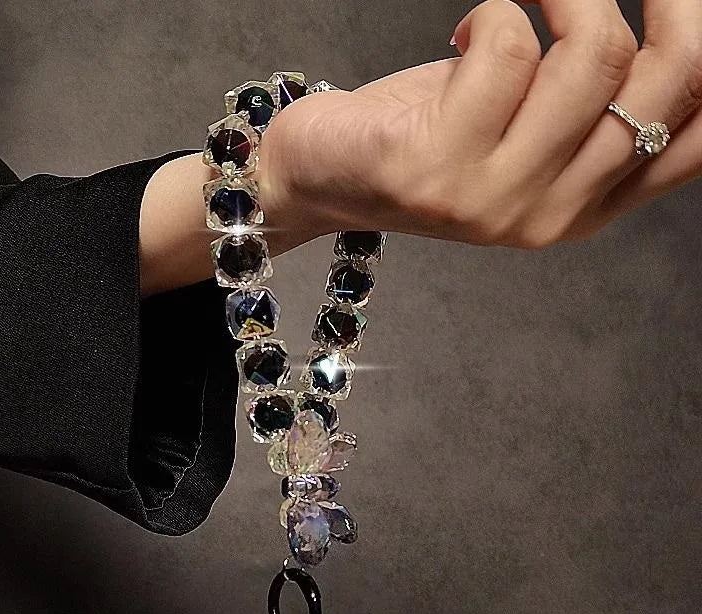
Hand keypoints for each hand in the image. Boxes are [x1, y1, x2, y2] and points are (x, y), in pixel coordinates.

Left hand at [257, 0, 701, 247]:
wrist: (324, 176)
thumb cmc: (430, 137)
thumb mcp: (526, 129)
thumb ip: (594, 107)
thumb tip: (685, 36)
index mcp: (585, 209)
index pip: (696, 140)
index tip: (692, 8)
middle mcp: (549, 216)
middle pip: (665, 82)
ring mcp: (492, 202)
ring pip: (593, 55)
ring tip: (519, 1)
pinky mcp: (435, 170)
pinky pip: (506, 46)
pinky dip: (490, 11)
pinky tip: (461, 38)